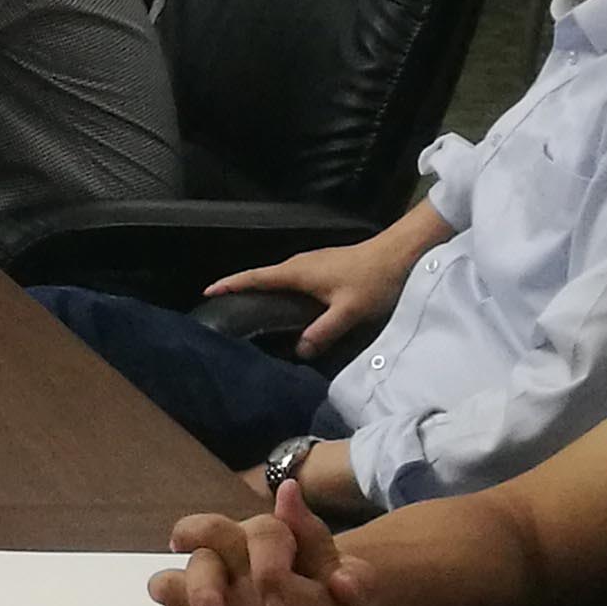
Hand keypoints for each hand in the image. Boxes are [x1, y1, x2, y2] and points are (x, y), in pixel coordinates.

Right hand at [205, 237, 406, 359]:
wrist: (398, 254)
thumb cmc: (373, 280)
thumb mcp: (349, 311)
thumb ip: (323, 331)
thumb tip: (299, 351)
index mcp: (297, 272)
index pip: (255, 278)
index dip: (231, 284)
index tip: (207, 291)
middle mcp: (299, 264)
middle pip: (263, 276)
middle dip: (241, 288)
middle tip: (225, 308)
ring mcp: (311, 263)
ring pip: (280, 278)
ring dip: (263, 290)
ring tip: (251, 309)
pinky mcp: (323, 267)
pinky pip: (293, 279)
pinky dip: (282, 291)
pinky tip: (288, 306)